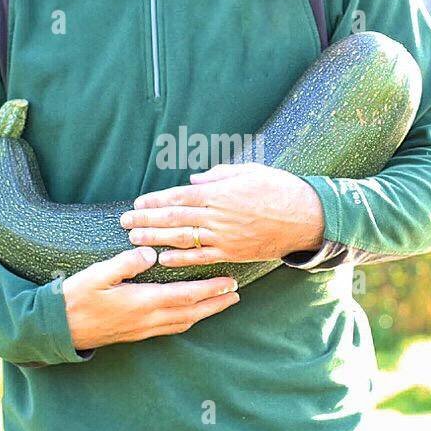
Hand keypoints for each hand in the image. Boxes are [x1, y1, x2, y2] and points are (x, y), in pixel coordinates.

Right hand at [61, 247, 239, 350]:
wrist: (58, 329)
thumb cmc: (75, 298)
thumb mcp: (96, 275)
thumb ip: (125, 263)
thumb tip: (149, 252)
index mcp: (142, 302)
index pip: (185, 296)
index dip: (210, 290)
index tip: (230, 282)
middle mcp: (147, 320)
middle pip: (191, 312)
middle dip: (216, 303)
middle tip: (237, 294)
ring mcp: (142, 329)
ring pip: (183, 322)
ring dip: (205, 313)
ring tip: (222, 303)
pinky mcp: (136, 334)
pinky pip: (171, 328)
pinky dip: (187, 320)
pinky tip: (191, 314)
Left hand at [119, 163, 324, 267]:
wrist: (306, 217)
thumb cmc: (279, 189)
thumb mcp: (249, 171)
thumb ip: (218, 175)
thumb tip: (193, 180)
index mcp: (220, 192)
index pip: (179, 196)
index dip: (155, 201)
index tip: (137, 204)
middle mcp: (218, 215)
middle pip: (174, 218)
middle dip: (146, 221)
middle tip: (124, 223)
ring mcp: (224, 237)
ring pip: (182, 239)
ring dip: (155, 240)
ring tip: (134, 240)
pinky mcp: (232, 253)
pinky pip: (201, 258)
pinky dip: (180, 259)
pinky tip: (162, 259)